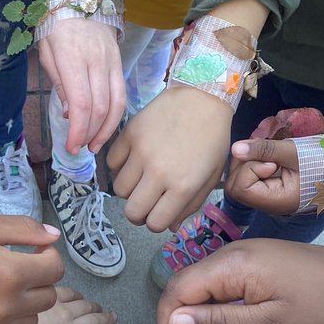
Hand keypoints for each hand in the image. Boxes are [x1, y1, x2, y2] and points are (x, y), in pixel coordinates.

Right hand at [0, 215, 63, 323]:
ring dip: (26, 304)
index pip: (55, 268)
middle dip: (39, 279)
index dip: (47, 255)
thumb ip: (23, 229)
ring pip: (32, 319)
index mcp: (11, 273)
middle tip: (17, 268)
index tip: (32, 250)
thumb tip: (54, 237)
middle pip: (49, 297)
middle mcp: (7, 306)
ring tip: (2, 289)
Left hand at [39, 20, 125, 152]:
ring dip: (106, 129)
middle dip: (90, 134)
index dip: (79, 131)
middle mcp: (96, 61)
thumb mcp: (47, 52)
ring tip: (94, 144)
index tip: (71, 147)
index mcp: (72, 58)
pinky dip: (114, 114)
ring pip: (116, 103)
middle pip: (100, 108)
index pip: (82, 104)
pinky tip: (104, 125)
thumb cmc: (56, 24)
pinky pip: (121, 93)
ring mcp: (111, 61)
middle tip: (79, 149)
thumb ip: (60, 84)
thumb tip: (71, 115)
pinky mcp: (119, 62)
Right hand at [109, 85, 232, 230]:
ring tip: (141, 177)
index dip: (156, 222)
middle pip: (132, 212)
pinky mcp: (128, 134)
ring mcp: (141, 153)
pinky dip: (120, 166)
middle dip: (138, 212)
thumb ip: (190, 205)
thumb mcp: (210, 176)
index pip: (154, 224)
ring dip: (129, 189)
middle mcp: (159, 172)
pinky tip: (134, 159)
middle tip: (147, 200)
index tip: (160, 211)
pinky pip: (111, 163)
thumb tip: (170, 226)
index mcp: (182, 186)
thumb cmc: (212, 138)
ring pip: (118, 189)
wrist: (202, 96)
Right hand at [155, 238, 323, 323]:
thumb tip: (174, 319)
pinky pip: (230, 287)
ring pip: (209, 290)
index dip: (167, 319)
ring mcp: (251, 256)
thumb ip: (219, 322)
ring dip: (209, 323)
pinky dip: (226, 313)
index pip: (179, 287)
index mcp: (235, 264)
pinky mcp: (264, 264)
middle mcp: (237, 253)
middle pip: (191, 288)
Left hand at [225, 137, 301, 215]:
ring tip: (271, 155)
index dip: (249, 169)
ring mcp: (268, 198)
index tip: (272, 163)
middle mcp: (268, 205)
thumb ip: (265, 150)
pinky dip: (254, 164)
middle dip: (244, 165)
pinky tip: (270, 158)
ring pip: (240, 181)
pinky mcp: (270, 190)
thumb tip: (235, 148)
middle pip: (235, 186)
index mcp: (276, 202)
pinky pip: (250, 178)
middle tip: (267, 154)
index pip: (241, 188)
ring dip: (248, 162)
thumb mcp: (295, 153)